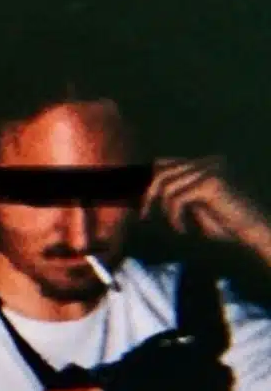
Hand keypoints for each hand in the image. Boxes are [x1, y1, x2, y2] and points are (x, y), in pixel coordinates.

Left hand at [143, 157, 270, 253]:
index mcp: (203, 162)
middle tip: (144, 216)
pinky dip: (175, 217)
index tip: (140, 206)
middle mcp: (207, 161)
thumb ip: (175, 194)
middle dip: (148, 196)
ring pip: (166, 186)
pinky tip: (183, 229)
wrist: (250, 230)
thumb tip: (143, 192)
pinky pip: (177, 199)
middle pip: (160, 172)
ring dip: (165, 211)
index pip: (163, 163)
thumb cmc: (224, 223)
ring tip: (176, 226)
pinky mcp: (211, 182)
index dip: (147, 183)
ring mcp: (210, 169)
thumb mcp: (193, 205)